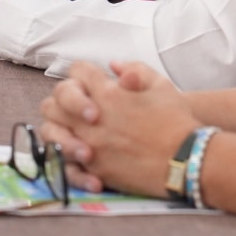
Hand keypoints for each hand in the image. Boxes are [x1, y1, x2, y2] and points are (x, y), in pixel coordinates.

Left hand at [39, 61, 197, 197]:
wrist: (185, 160)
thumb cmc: (176, 119)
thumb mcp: (160, 84)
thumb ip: (135, 69)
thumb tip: (113, 66)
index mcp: (108, 92)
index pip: (78, 71)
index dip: (83, 72)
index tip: (92, 79)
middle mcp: (92, 118)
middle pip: (55, 99)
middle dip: (64, 97)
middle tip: (79, 104)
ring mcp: (89, 144)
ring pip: (50, 131)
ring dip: (58, 126)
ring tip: (75, 129)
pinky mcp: (92, 169)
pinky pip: (63, 163)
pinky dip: (66, 158)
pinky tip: (81, 154)